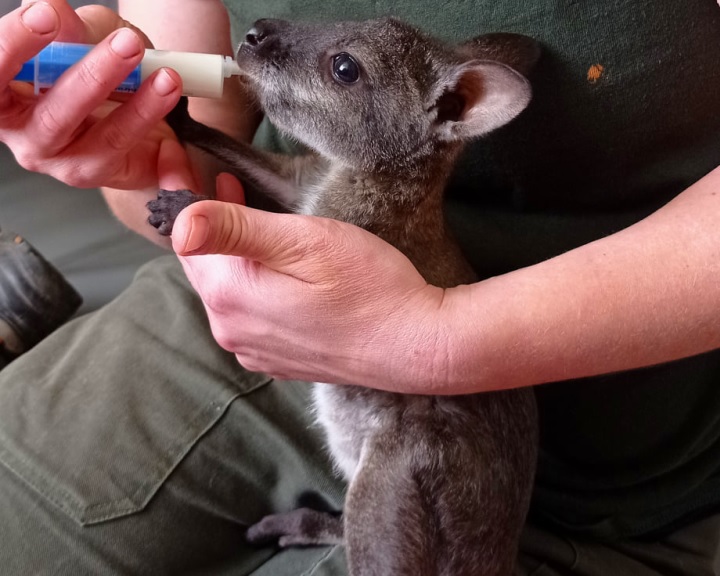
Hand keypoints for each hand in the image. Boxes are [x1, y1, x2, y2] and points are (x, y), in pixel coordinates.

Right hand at [0, 0, 187, 189]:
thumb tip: (54, 10)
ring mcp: (70, 164)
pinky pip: (137, 155)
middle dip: (94, 76)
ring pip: (104, 139)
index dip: (15, 44)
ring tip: (166, 76)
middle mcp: (31, 139)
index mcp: (7, 101)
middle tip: (128, 44)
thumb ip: (71, 28)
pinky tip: (170, 99)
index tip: (47, 14)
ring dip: (139, 105)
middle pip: (54, 116)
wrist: (135, 111)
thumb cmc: (94, 71)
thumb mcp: (83, 37)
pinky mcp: (110, 176)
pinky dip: (157, 128)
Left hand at [170, 173, 446, 390]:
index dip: (177, 193)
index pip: (182, 237)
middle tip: (213, 177)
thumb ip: (235, 231)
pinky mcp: (279, 359)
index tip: (173, 157)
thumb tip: (176, 225)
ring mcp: (255, 349)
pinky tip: (271, 265)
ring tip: (241, 207)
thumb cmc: (368, 286)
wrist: (415, 346)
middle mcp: (232, 329)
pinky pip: (248, 313)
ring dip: (228, 250)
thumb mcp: (304, 243)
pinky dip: (248, 282)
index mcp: (230, 296)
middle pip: (202, 265)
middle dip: (203, 220)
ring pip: (226, 289)